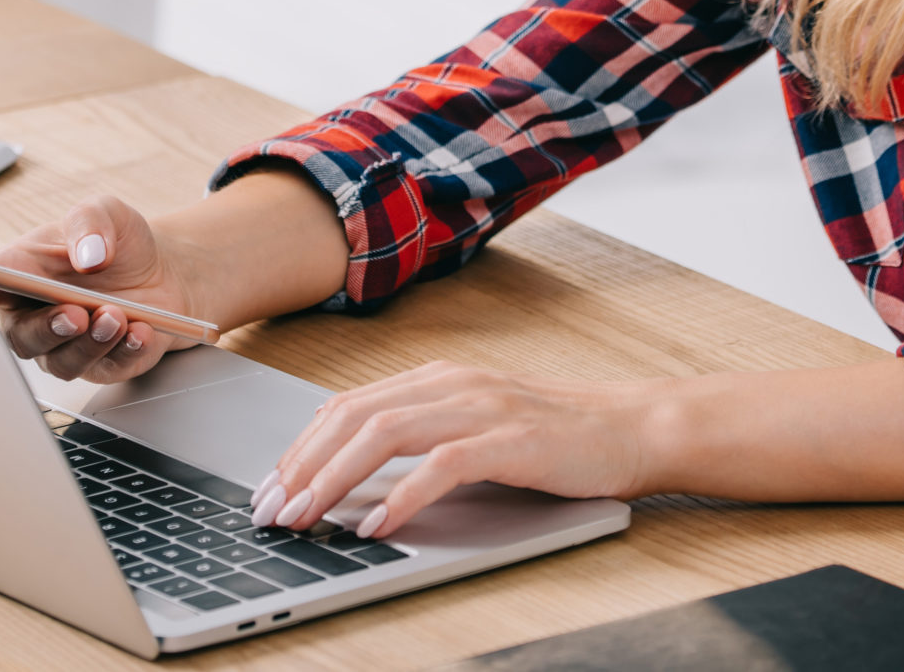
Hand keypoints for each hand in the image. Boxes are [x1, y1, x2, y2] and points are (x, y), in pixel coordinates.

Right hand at [0, 195, 205, 383]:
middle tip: (75, 314)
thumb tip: (89, 255)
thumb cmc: (117, 243)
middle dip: (48, 329)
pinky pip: (107, 368)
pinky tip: (139, 332)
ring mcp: (64, 345)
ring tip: (116, 316)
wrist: (161, 271)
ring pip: (62, 361)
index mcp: (17, 273)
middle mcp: (33, 316)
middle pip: (21, 337)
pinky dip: (123, 351)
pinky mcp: (101, 364)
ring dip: (89, 343)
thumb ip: (90, 222)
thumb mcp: (104, 212)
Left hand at [249, 362, 654, 540]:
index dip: (300, 447)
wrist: (634, 428)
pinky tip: (377, 524)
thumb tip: (354, 479)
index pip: (347, 406)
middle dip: (301, 465)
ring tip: (306, 517)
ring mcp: (482, 408)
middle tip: (271, 511)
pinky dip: (402, 495)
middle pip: (353, 416)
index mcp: (437, 379)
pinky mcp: (512, 441)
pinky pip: (442, 465)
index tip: (269, 488)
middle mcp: (452, 385)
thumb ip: (423, 439)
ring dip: (335, 479)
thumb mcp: (477, 426)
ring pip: (385, 433)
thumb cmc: (557, 436)